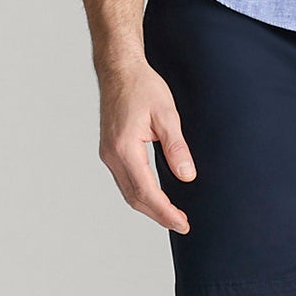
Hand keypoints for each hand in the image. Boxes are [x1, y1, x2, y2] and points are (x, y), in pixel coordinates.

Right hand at [99, 57, 195, 232]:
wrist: (119, 70)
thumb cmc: (142, 87)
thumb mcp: (167, 114)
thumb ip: (176, 147)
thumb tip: (187, 176)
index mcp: (125, 148)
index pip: (147, 191)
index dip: (166, 211)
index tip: (182, 223)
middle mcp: (112, 155)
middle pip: (135, 198)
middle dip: (159, 215)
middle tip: (182, 225)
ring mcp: (108, 154)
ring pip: (128, 192)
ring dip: (149, 207)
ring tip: (171, 216)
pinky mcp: (110, 151)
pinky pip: (125, 181)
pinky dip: (140, 194)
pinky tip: (155, 197)